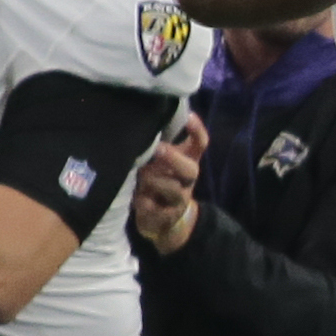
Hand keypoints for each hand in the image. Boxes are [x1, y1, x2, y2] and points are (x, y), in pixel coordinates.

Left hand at [131, 120, 203, 253]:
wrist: (164, 219)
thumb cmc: (160, 178)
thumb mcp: (163, 160)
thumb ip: (159, 142)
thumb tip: (142, 116)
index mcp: (189, 160)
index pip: (200, 144)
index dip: (197, 131)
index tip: (188, 117)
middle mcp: (187, 180)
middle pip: (190, 170)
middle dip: (173, 158)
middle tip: (157, 148)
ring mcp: (179, 200)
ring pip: (172, 190)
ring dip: (154, 181)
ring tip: (140, 175)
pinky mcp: (166, 217)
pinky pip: (155, 209)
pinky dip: (143, 202)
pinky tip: (135, 197)